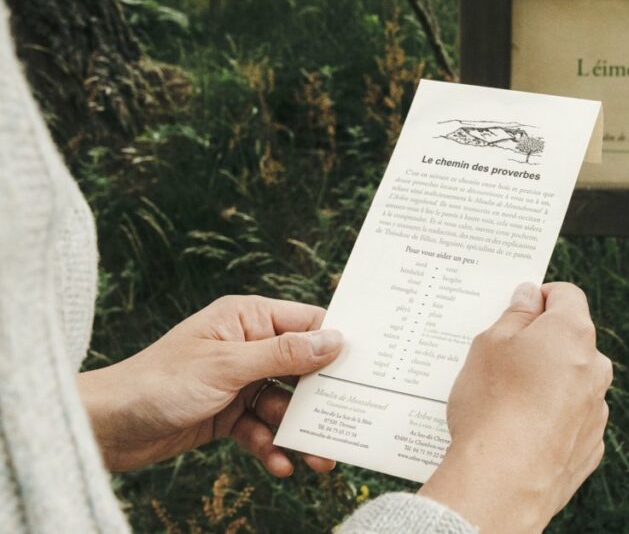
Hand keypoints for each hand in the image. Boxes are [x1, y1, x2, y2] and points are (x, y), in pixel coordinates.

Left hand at [78, 295, 343, 475]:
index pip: (306, 323)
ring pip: (284, 404)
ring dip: (299, 431)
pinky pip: (261, 428)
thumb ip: (283, 354)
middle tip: (350, 420)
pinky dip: (270, 446)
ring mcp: (238, 381)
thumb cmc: (160, 382)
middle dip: (322, 398)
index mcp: (247, 318)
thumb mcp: (228, 366)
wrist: (106, 427)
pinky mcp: (228, 413)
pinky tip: (279, 465)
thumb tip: (334, 340)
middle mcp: (247, 346)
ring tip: (320, 459)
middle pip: (301, 369)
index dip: (337, 343)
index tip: (369, 366)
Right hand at [419, 282, 611, 532]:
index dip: (539, 298)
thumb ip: (515, 315)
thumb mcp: (488, 345)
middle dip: (542, 343)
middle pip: (571, 339)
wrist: (502, 483)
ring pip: (573, 380)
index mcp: (573, 333)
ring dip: (548, 382)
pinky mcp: (591, 446)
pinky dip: (552, 418)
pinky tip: (521, 432)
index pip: (566, 294)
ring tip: (507, 403)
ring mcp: (597, 409)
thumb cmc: (492, 405)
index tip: (516, 311)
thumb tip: (530, 296)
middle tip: (503, 361)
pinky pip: (572, 418)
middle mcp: (596, 367)